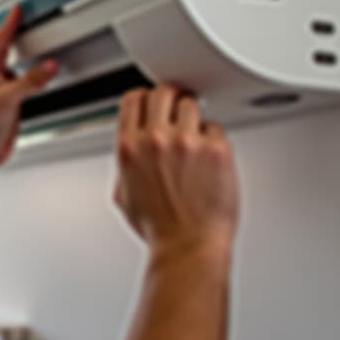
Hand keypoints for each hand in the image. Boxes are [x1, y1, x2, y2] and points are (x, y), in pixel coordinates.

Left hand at [0, 6, 57, 167]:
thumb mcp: (9, 98)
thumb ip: (31, 80)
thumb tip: (49, 66)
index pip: (2, 37)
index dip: (11, 21)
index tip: (17, 7)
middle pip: (8, 47)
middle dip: (17, 33)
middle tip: (27, 19)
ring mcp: (0, 88)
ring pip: (16, 65)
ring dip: (26, 56)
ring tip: (37, 45)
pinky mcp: (8, 102)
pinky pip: (23, 83)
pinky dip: (32, 77)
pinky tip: (38, 78)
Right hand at [113, 85, 238, 255]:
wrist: (188, 246)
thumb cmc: (159, 229)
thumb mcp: (123, 195)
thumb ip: (126, 166)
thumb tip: (132, 153)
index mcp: (129, 147)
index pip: (134, 99)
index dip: (145, 99)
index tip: (153, 104)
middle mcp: (156, 139)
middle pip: (163, 92)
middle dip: (171, 99)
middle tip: (178, 110)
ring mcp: (188, 142)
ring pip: (191, 104)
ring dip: (194, 118)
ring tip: (196, 137)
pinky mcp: (216, 149)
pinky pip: (216, 127)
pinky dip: (214, 139)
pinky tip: (210, 157)